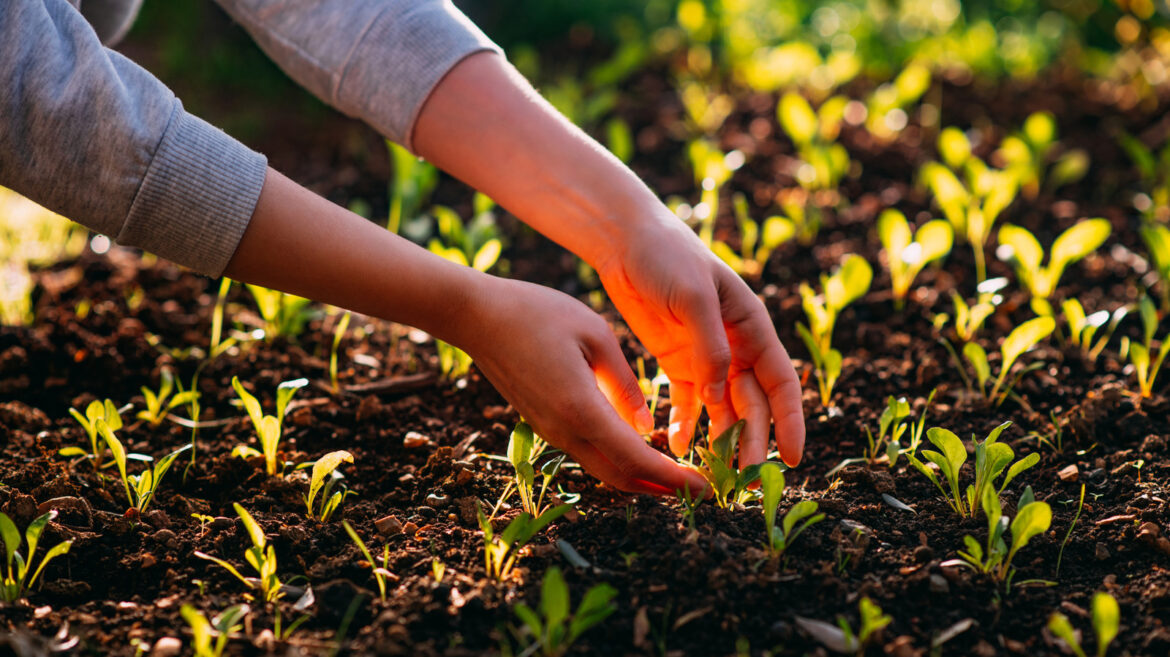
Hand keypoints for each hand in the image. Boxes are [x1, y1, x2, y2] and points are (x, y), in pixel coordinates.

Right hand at [455, 276, 709, 494]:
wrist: (477, 318)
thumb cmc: (537, 313)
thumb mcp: (595, 335)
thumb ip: (623, 383)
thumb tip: (645, 425)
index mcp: (580, 408)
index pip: (635, 459)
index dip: (673, 479)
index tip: (705, 488)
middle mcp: (564, 430)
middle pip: (620, 477)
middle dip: (662, 489)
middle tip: (700, 490)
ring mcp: (550, 431)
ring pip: (603, 469)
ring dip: (641, 478)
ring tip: (676, 476)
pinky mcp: (543, 424)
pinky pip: (588, 452)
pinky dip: (619, 461)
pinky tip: (639, 450)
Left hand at [594, 208, 804, 467]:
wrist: (626, 240)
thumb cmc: (667, 256)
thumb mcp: (693, 296)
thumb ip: (709, 346)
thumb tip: (718, 395)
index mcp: (752, 325)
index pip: (781, 382)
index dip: (790, 421)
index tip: (792, 458)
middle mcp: (735, 345)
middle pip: (752, 404)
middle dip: (753, 441)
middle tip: (745, 480)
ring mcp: (706, 355)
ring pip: (722, 408)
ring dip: (722, 439)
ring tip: (714, 473)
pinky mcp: (676, 360)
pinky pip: (688, 401)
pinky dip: (686, 423)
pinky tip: (676, 445)